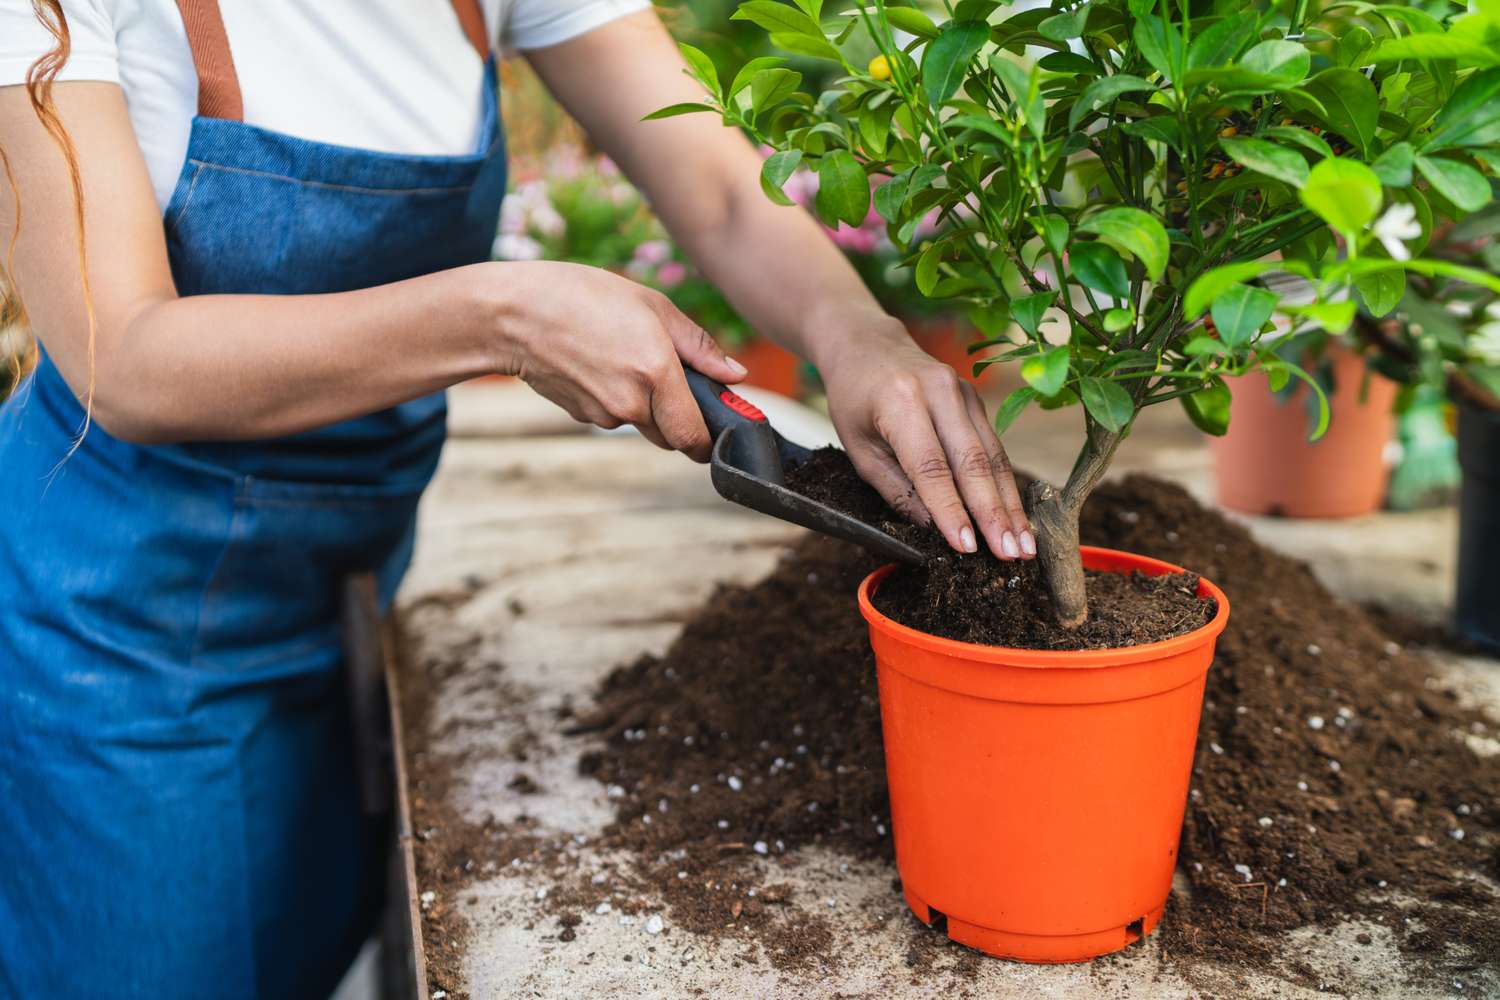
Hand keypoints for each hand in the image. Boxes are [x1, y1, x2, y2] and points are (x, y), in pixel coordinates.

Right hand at [493, 261, 746, 460]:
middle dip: (678, 418)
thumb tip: (734, 376)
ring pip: (640, 423)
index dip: (708, 440)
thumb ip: (699, 347)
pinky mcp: (580, 415)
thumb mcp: (651, 306)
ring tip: (623, 356)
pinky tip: (598, 362)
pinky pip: (612, 415)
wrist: (512, 314)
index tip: (713, 430)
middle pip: (670, 436)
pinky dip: (614, 397)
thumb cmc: (582, 297)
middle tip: (669, 379)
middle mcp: (630, 403)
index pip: (693, 438)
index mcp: (656, 374)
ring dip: (644, 403)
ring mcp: (602, 414)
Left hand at [816, 315, 1033, 559]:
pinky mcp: (975, 398)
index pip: (931, 466)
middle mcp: (939, 391)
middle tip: (1011, 554)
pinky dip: (1005, 484)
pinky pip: (994, 446)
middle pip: (973, 461)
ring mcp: (962, 391)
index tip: (968, 547)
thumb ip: (895, 488)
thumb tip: (931, 529)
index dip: (951, 510)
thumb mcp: (859, 448)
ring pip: (992, 455)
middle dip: (994, 513)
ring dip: (1009, 503)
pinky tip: (1016, 515)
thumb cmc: (854, 400)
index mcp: (901, 401)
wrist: (867, 343)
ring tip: (1024, 544)